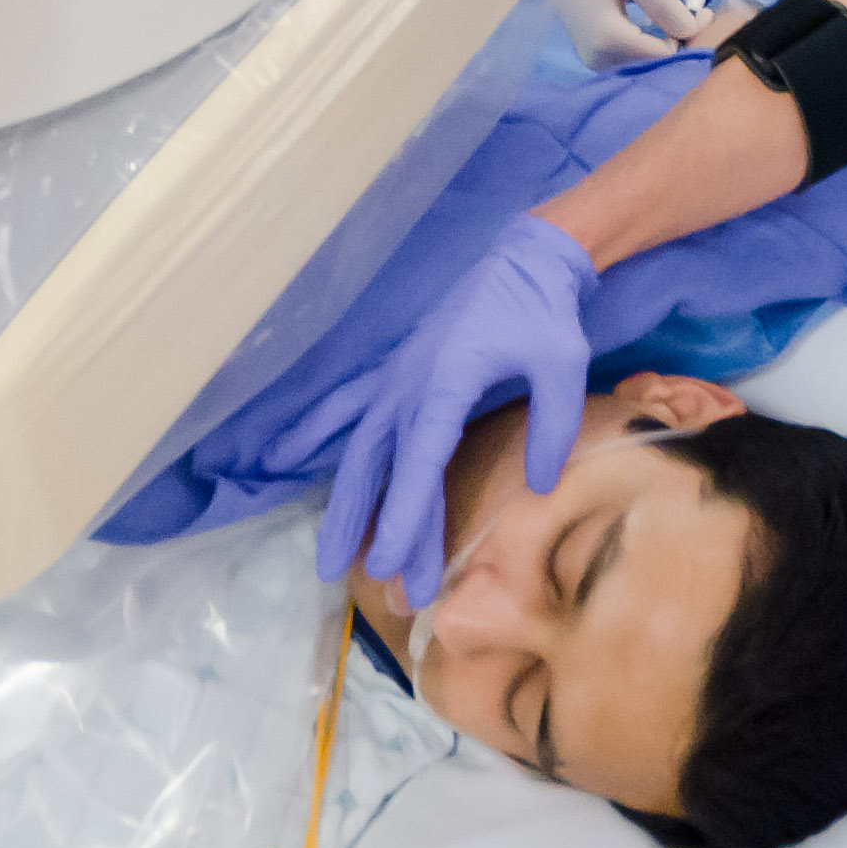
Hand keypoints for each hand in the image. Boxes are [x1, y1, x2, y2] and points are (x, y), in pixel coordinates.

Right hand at [310, 215, 599, 601]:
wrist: (523, 262)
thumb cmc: (544, 314)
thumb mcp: (564, 365)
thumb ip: (553, 425)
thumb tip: (541, 486)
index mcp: (447, 380)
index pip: (420, 460)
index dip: (404, 513)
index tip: (390, 562)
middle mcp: (408, 384)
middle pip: (380, 467)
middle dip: (371, 528)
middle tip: (371, 585)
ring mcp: (395, 379)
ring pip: (359, 450)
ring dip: (345, 505)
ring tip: (329, 560)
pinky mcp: (395, 375)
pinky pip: (346, 409)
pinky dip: (313, 431)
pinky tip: (282, 456)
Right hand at [559, 0, 702, 66]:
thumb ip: (665, 3)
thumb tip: (693, 30)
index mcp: (609, 39)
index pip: (667, 54)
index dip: (690, 34)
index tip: (704, 9)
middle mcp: (600, 60)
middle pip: (658, 62)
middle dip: (681, 38)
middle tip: (696, 8)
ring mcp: (595, 62)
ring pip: (648, 61)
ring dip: (667, 40)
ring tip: (676, 11)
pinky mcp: (595, 58)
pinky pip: (634, 57)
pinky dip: (651, 41)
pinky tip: (655, 21)